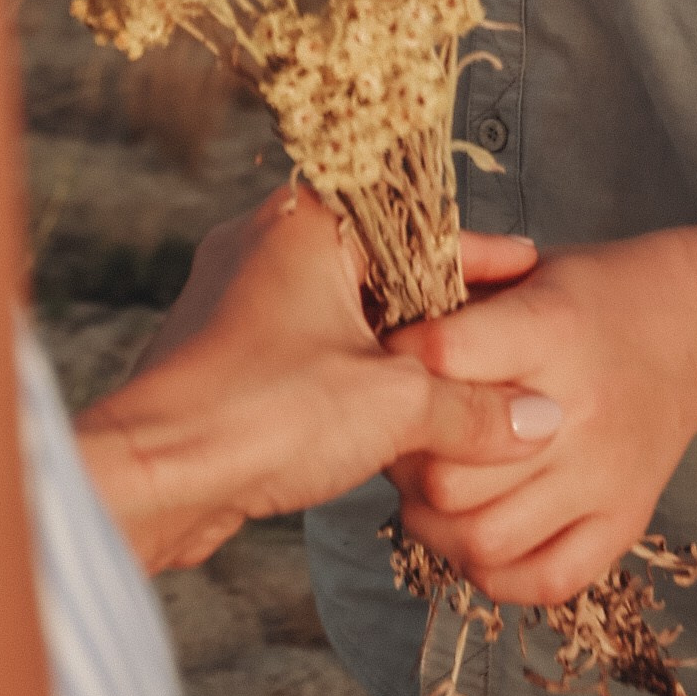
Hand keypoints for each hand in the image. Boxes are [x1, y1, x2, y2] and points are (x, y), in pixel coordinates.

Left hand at [74, 192, 552, 574]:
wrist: (152, 476)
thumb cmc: (262, 413)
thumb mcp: (394, 404)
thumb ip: (474, 406)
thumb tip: (543, 421)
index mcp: (307, 220)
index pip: (420, 226)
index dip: (482, 260)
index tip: (530, 278)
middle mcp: (266, 240)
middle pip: (382, 268)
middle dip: (441, 312)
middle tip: (502, 338)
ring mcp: (237, 296)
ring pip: (343, 313)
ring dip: (395, 353)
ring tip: (457, 386)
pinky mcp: (222, 351)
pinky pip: (308, 350)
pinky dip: (350, 378)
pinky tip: (390, 417)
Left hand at [387, 229, 696, 606]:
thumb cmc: (592, 296)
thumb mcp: (525, 274)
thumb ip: (455, 308)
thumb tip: (370, 345)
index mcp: (553, 330)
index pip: (442, 359)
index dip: (394, 361)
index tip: (377, 359)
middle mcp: (581, 411)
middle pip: (451, 472)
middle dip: (402, 457)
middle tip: (393, 436)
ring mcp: (605, 477)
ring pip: (483, 538)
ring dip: (432, 523)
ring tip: (423, 491)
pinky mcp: (624, 521)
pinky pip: (542, 580)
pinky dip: (491, 571)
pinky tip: (471, 536)